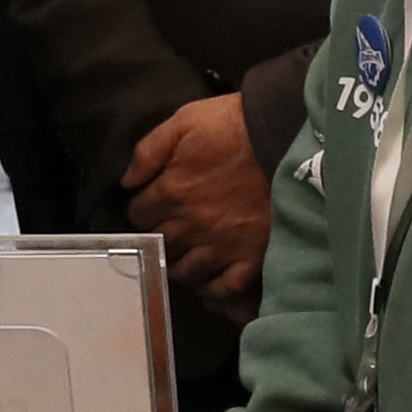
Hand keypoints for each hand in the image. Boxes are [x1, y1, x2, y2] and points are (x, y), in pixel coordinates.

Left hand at [123, 92, 273, 309]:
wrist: (285, 134)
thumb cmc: (234, 125)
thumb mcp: (184, 122)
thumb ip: (147, 151)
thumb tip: (126, 182)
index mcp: (171, 192)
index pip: (138, 215)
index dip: (140, 210)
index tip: (148, 207)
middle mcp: (192, 225)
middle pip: (158, 244)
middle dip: (156, 236)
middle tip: (164, 231)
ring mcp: (223, 244)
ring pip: (186, 271)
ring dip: (179, 264)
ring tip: (183, 255)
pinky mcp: (252, 255)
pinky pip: (225, 287)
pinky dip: (213, 289)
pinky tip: (208, 280)